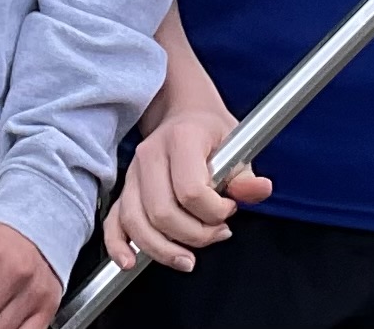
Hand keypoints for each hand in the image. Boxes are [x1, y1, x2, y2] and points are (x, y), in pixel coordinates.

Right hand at [102, 109, 271, 273]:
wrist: (183, 112)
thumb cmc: (210, 131)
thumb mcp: (237, 144)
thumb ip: (246, 175)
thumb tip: (260, 190)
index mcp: (181, 138)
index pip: (191, 190)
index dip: (215, 211)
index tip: (230, 208)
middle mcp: (151, 154)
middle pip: (163, 212)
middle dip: (195, 235)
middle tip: (217, 232)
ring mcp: (133, 172)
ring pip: (138, 222)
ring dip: (164, 250)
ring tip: (189, 258)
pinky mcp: (125, 189)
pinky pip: (114, 221)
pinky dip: (118, 245)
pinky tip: (130, 261)